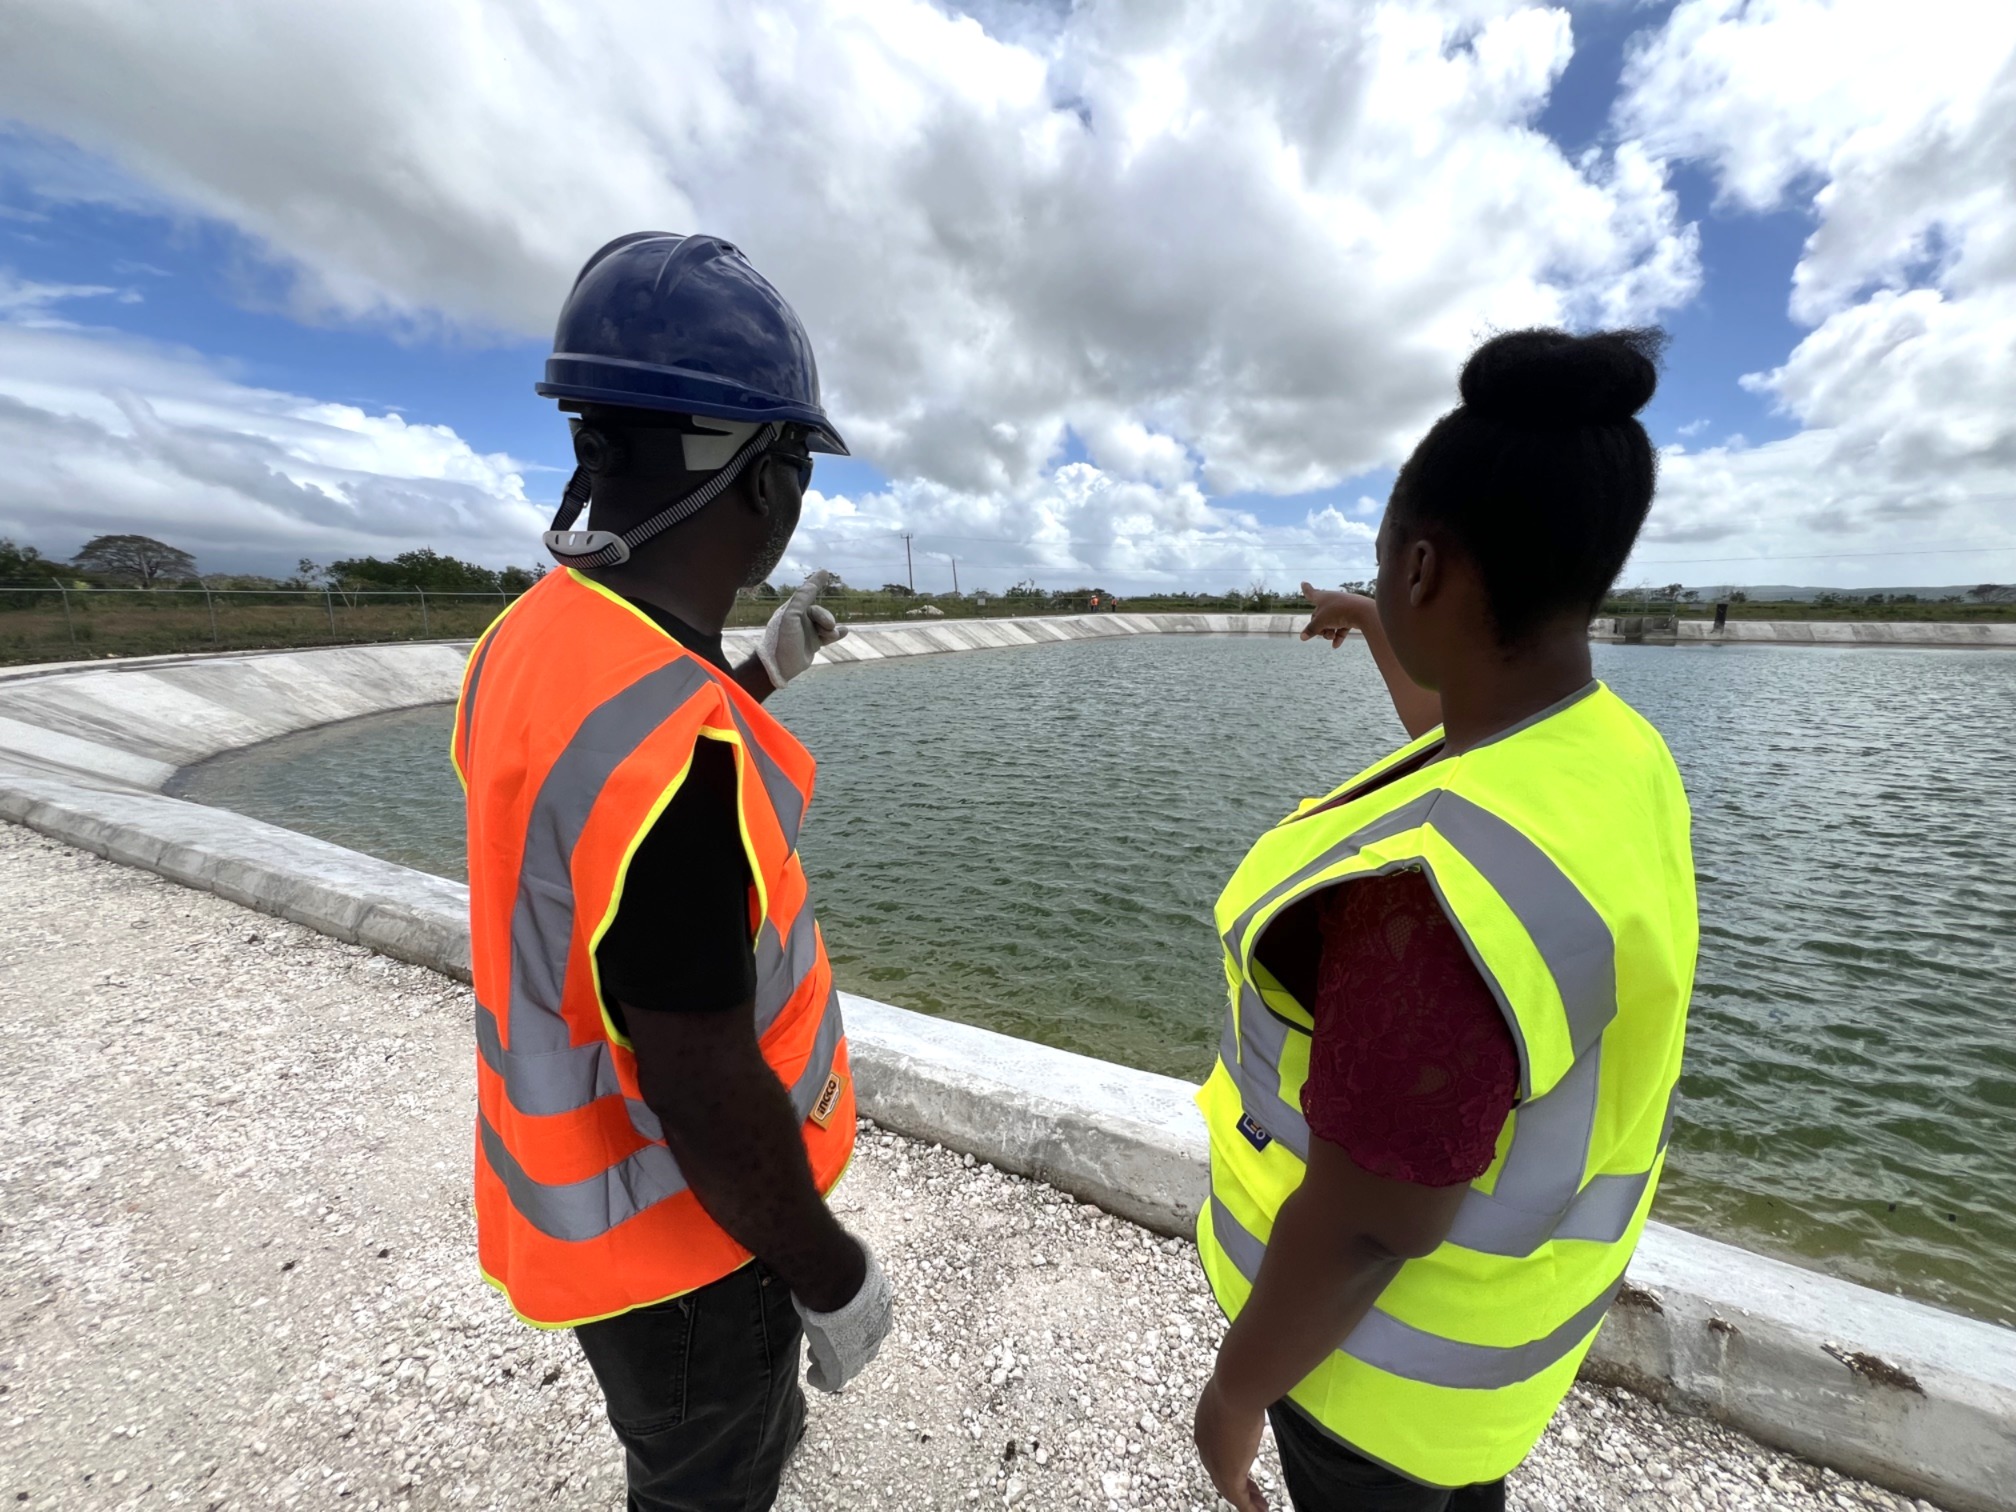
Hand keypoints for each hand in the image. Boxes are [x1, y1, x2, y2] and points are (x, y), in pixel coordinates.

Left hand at [758, 570, 848, 688]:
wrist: (778, 667)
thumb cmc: (781, 639)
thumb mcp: (791, 615)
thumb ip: (803, 598)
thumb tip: (816, 580)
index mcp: (793, 610)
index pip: (807, 592)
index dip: (816, 582)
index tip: (825, 572)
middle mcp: (800, 619)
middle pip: (821, 612)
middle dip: (827, 618)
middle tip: (828, 627)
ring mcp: (807, 632)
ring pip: (827, 625)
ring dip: (831, 629)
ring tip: (830, 636)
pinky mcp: (813, 645)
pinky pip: (829, 636)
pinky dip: (837, 633)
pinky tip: (845, 631)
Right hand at [793, 1240, 891, 1392]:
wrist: (838, 1279)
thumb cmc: (842, 1261)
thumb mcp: (851, 1261)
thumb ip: (846, 1262)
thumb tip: (834, 1244)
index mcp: (882, 1307)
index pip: (873, 1323)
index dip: (854, 1324)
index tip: (839, 1322)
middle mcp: (876, 1331)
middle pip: (862, 1346)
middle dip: (845, 1345)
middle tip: (825, 1343)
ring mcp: (859, 1351)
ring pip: (847, 1363)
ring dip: (831, 1360)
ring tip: (815, 1356)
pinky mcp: (840, 1365)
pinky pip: (831, 1378)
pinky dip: (822, 1378)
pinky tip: (813, 1374)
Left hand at [1193, 1373, 1269, 1511]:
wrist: (1235, 1389)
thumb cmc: (1239, 1383)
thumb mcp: (1237, 1389)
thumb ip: (1241, 1395)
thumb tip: (1253, 1386)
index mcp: (1204, 1425)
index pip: (1215, 1449)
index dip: (1230, 1460)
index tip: (1242, 1465)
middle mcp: (1205, 1446)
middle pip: (1219, 1471)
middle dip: (1237, 1483)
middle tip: (1252, 1492)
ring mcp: (1214, 1461)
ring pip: (1228, 1487)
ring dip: (1245, 1498)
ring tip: (1259, 1505)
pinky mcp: (1228, 1474)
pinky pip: (1238, 1498)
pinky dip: (1248, 1506)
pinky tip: (1259, 1511)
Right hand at [1299, 581, 1378, 648]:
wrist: (1363, 612)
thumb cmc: (1338, 612)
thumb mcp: (1321, 621)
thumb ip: (1311, 629)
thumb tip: (1302, 637)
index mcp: (1322, 597)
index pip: (1311, 593)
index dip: (1306, 589)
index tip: (1303, 583)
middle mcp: (1332, 601)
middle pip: (1319, 616)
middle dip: (1318, 627)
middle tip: (1321, 633)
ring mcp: (1342, 609)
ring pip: (1330, 623)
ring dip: (1328, 633)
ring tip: (1330, 637)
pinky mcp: (1351, 616)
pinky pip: (1342, 628)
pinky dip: (1338, 636)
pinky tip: (1335, 646)